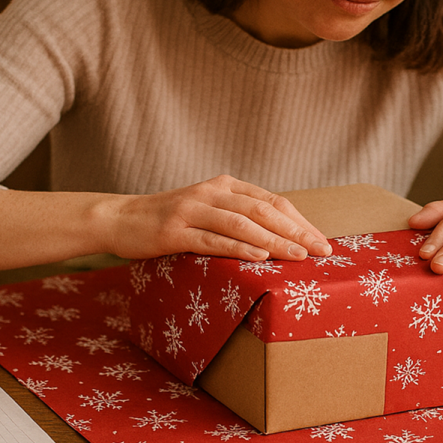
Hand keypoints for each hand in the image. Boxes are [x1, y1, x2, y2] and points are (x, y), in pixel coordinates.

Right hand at [108, 175, 331, 261]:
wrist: (121, 218)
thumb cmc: (170, 220)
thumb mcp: (207, 210)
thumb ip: (237, 216)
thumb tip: (280, 239)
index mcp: (225, 185)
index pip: (271, 201)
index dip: (299, 221)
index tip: (322, 241)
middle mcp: (212, 192)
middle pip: (263, 210)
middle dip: (296, 231)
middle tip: (321, 250)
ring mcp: (192, 210)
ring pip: (241, 224)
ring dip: (274, 240)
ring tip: (298, 256)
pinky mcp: (174, 231)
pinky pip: (212, 240)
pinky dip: (238, 248)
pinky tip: (259, 257)